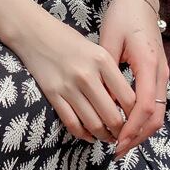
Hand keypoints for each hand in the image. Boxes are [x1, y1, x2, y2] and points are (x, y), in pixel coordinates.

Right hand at [9, 10, 136, 144]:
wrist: (34, 32)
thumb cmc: (67, 39)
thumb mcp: (95, 50)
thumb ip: (109, 74)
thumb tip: (123, 104)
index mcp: (102, 60)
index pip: (128, 98)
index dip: (135, 116)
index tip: (135, 121)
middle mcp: (87, 75)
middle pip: (112, 116)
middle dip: (120, 131)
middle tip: (123, 135)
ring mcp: (68, 86)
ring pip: (93, 123)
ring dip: (103, 136)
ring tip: (108, 137)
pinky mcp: (53, 94)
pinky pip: (72, 122)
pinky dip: (83, 134)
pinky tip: (89, 135)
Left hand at [98, 0, 169, 158]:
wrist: (139, 0)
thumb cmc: (122, 17)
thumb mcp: (109, 40)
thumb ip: (106, 71)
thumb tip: (100, 101)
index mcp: (150, 65)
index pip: (145, 107)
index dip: (131, 129)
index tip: (116, 142)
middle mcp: (161, 73)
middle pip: (156, 117)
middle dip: (137, 137)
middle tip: (115, 150)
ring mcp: (162, 75)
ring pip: (157, 113)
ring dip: (140, 131)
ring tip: (118, 142)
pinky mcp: (157, 75)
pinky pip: (154, 104)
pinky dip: (141, 119)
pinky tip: (124, 125)